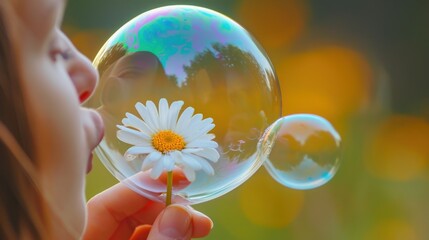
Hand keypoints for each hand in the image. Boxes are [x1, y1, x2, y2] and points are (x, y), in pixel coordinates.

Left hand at [83, 182, 212, 239]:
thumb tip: (180, 214)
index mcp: (75, 238)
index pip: (105, 205)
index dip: (142, 187)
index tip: (177, 177)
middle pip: (126, 215)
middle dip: (164, 209)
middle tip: (196, 215)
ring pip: (139, 228)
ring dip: (171, 223)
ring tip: (199, 225)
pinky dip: (165, 236)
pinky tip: (184, 234)